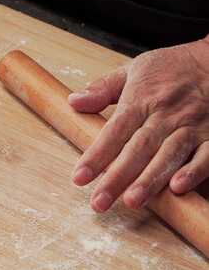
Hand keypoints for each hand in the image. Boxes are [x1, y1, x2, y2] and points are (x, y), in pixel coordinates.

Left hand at [69, 36, 208, 211]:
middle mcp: (165, 115)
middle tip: (99, 202)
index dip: (96, 155)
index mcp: (141, 100)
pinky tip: (179, 188)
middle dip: (117, 177)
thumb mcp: (135, 69)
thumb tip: (73, 102)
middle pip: (137, 149)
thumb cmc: (173, 68)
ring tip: (132, 200)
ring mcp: (191, 127)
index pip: (114, 131)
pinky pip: (206, 156)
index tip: (79, 177)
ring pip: (168, 155)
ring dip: (150, 179)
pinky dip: (194, 171)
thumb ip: (103, 88)